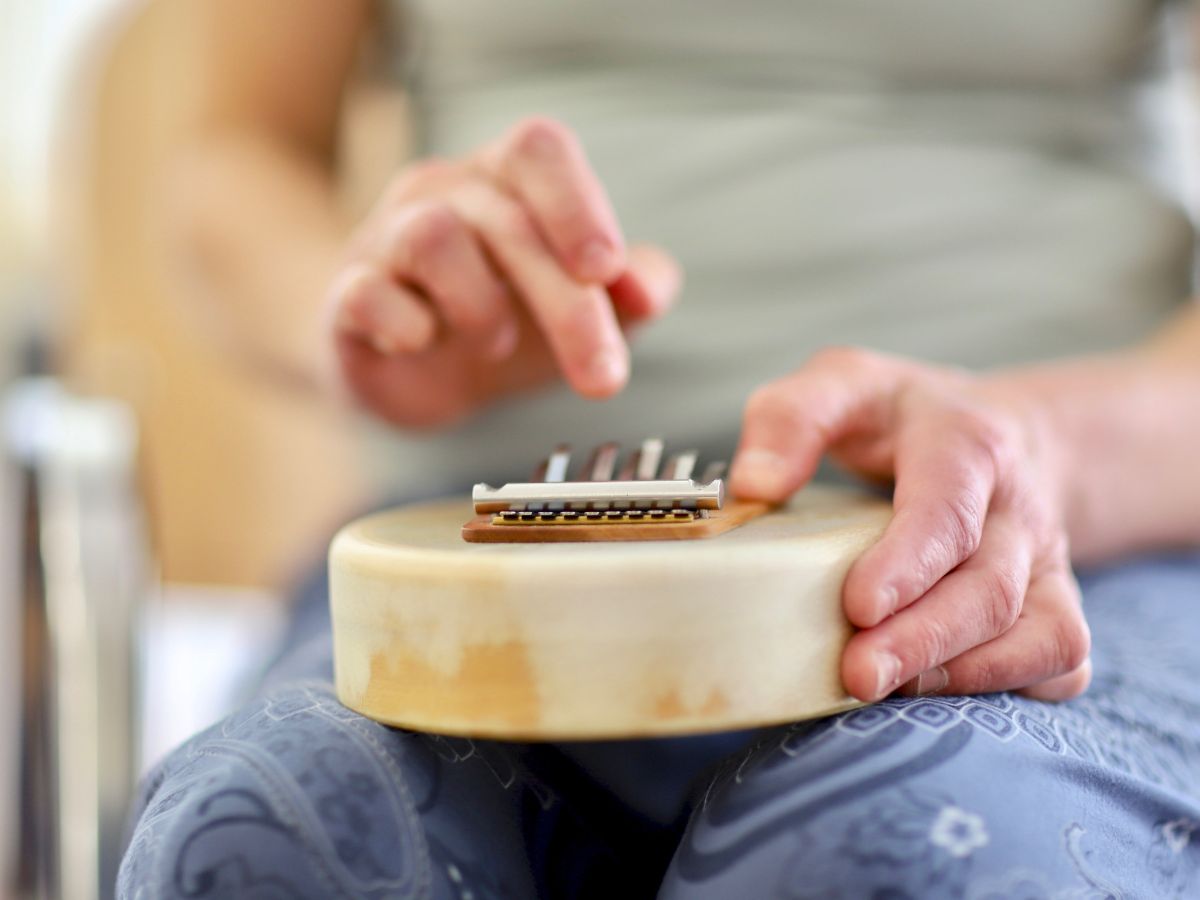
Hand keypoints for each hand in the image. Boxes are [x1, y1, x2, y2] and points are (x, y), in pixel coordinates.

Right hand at [324, 117, 679, 427]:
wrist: (412, 374)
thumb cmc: (508, 321)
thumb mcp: (583, 307)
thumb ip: (631, 292)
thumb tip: (650, 293)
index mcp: (505, 180)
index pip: (538, 149)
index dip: (576, 203)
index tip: (605, 271)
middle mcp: (442, 192)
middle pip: (507, 220)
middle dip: (566, 304)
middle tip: (603, 376)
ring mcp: (386, 238)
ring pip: (433, 236)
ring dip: (480, 305)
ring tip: (494, 344)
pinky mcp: (348, 296)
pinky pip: (366, 293)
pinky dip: (406, 326)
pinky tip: (423, 344)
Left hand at [730, 347, 1091, 702]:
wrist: (1004, 431)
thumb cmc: (903, 417)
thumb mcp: (842, 384)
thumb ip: (791, 418)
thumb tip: (754, 485)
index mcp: (965, 444)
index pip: (948, 510)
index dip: (909, 563)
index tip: (857, 607)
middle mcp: (1016, 509)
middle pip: (990, 588)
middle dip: (923, 640)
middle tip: (858, 675)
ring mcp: (1044, 562)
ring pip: (1039, 633)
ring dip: (960, 673)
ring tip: (884, 686)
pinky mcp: (1055, 604)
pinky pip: (1062, 660)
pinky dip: (1010, 686)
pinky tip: (938, 687)